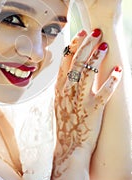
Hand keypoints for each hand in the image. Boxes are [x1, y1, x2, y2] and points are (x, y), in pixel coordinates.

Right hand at [54, 29, 121, 171]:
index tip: (81, 32)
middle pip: (77, 61)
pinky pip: (104, 93)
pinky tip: (119, 71)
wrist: (68, 147)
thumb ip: (65, 84)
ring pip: (88, 73)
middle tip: (96, 32)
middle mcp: (68, 90)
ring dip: (98, 58)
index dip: (74, 44)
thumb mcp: (59, 100)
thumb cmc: (66, 123)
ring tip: (106, 45)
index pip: (65, 60)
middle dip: (87, 44)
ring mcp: (80, 100)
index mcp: (60, 87)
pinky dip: (112, 81)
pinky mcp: (93, 110)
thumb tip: (72, 67)